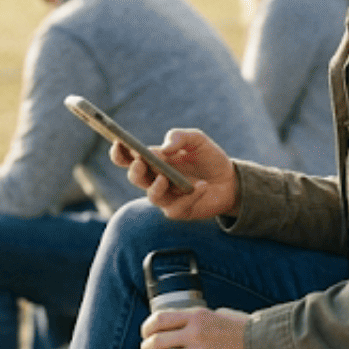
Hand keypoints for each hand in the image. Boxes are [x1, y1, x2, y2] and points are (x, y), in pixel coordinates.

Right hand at [114, 128, 238, 221]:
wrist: (230, 180)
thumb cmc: (208, 158)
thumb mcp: (197, 140)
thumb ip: (180, 137)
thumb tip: (164, 148)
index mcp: (154, 160)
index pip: (128, 158)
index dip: (119, 152)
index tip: (118, 142)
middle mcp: (155, 180)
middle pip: (135, 178)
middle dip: (135, 171)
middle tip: (141, 162)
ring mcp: (166, 197)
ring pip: (152, 196)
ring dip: (156, 187)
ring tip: (165, 178)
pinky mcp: (179, 211)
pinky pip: (176, 208)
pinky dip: (189, 197)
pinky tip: (201, 186)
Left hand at [140, 306, 253, 348]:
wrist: (265, 345)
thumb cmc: (244, 328)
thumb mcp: (220, 314)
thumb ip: (201, 318)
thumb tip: (186, 324)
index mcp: (197, 316)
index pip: (160, 319)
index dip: (147, 328)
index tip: (145, 334)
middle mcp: (195, 333)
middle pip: (157, 341)